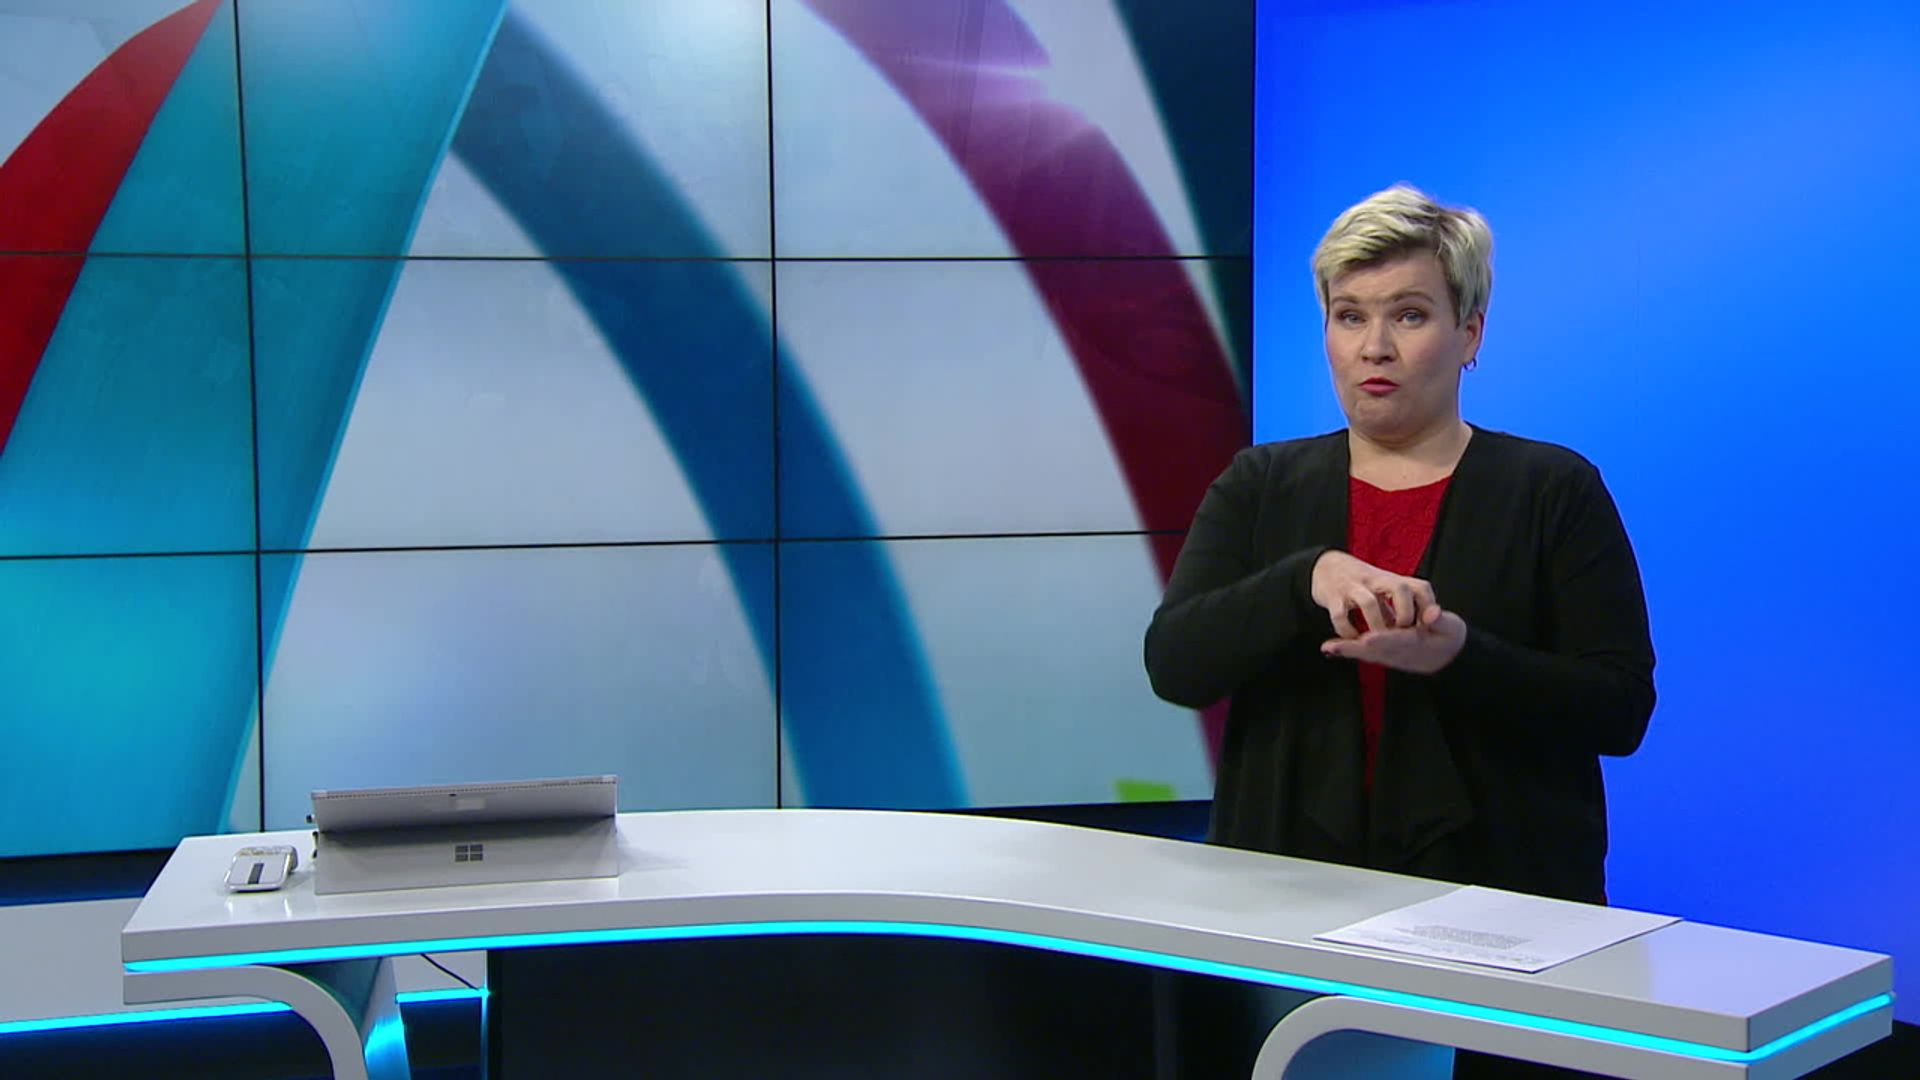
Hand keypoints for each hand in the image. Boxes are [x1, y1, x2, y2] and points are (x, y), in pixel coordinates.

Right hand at [1309, 550, 1437, 639]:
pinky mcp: (1332, 596)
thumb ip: (1401, 608)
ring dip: (1376, 625)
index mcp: (1392, 580)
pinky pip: (1340, 614)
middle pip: (1399, 589)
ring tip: (1376, 640)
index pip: (1420, 587)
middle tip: (1400, 632)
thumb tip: (1421, 629)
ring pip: (1369, 602)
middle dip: (1404, 614)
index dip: (1427, 606)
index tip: (1428, 625)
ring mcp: (1353, 586)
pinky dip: (1347, 630)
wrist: (1327, 567)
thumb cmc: (1362, 584)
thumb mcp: (1386, 591)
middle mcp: (1375, 580)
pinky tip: (1351, 638)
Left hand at [1321, 607, 1467, 673]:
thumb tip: (1434, 614)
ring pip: (1368, 654)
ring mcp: (1394, 656)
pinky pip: (1367, 654)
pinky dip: (1350, 651)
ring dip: (1348, 651)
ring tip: (1329, 647)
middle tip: (1334, 646)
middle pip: (1376, 650)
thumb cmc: (1451, 637)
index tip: (1368, 638)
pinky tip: (1332, 649)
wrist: (1452, 658)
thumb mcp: (1452, 627)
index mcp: (1417, 643)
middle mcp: (1402, 652)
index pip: (1398, 640)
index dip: (1383, 639)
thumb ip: (1441, 620)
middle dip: (1355, 648)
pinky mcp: (1387, 655)